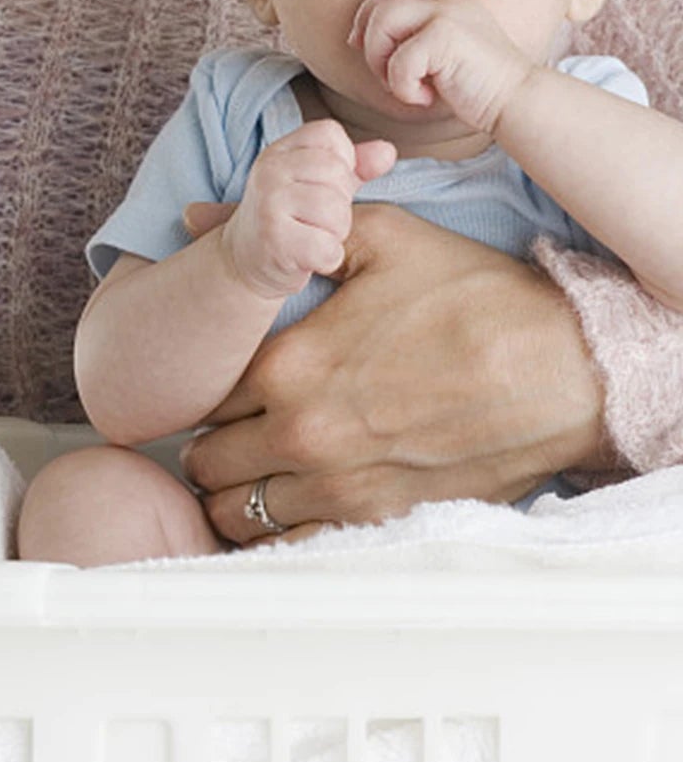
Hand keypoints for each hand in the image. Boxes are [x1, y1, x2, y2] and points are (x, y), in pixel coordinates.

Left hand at [176, 200, 615, 546]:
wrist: (567, 370)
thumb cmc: (473, 296)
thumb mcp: (378, 238)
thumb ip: (284, 231)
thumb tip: (195, 215)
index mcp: (290, 366)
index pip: (200, 395)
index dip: (201, 387)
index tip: (215, 380)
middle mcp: (303, 434)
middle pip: (207, 462)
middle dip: (210, 444)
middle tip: (229, 428)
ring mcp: (340, 486)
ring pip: (238, 513)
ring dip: (234, 492)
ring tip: (253, 469)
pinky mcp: (380, 522)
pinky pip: (293, 545)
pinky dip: (279, 529)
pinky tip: (292, 501)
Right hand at [220, 119, 396, 299]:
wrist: (244, 261)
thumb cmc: (290, 218)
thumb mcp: (318, 184)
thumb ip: (354, 166)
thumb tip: (388, 152)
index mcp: (279, 151)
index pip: (330, 135)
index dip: (341, 163)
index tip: (319, 186)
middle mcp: (269, 171)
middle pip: (339, 175)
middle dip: (339, 205)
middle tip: (313, 220)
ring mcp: (268, 204)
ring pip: (336, 212)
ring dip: (334, 233)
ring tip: (310, 237)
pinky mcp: (274, 241)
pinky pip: (327, 248)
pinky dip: (326, 259)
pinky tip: (307, 258)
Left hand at [348, 0, 534, 133]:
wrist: (517, 102)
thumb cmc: (474, 85)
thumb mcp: (439, 52)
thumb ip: (407, 37)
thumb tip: (355, 38)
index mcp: (447, 1)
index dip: (368, 12)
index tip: (362, 45)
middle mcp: (448, 1)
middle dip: (368, 35)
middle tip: (381, 69)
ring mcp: (450, 15)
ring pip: (384, 21)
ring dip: (380, 60)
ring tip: (403, 84)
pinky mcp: (449, 38)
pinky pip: (401, 59)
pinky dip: (403, 86)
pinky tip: (424, 97)